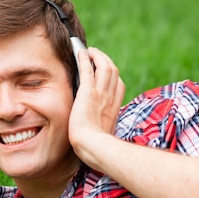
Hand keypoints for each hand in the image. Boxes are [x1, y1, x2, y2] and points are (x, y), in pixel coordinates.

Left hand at [68, 47, 124, 162]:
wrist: (92, 146)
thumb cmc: (95, 146)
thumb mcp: (103, 134)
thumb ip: (101, 126)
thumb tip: (96, 128)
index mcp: (114, 108)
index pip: (119, 85)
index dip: (113, 76)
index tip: (105, 72)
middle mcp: (110, 98)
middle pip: (113, 72)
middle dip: (106, 61)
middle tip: (96, 56)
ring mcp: (100, 94)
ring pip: (104, 66)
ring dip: (97, 56)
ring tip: (89, 51)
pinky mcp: (88, 92)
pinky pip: (88, 70)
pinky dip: (84, 59)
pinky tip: (80, 52)